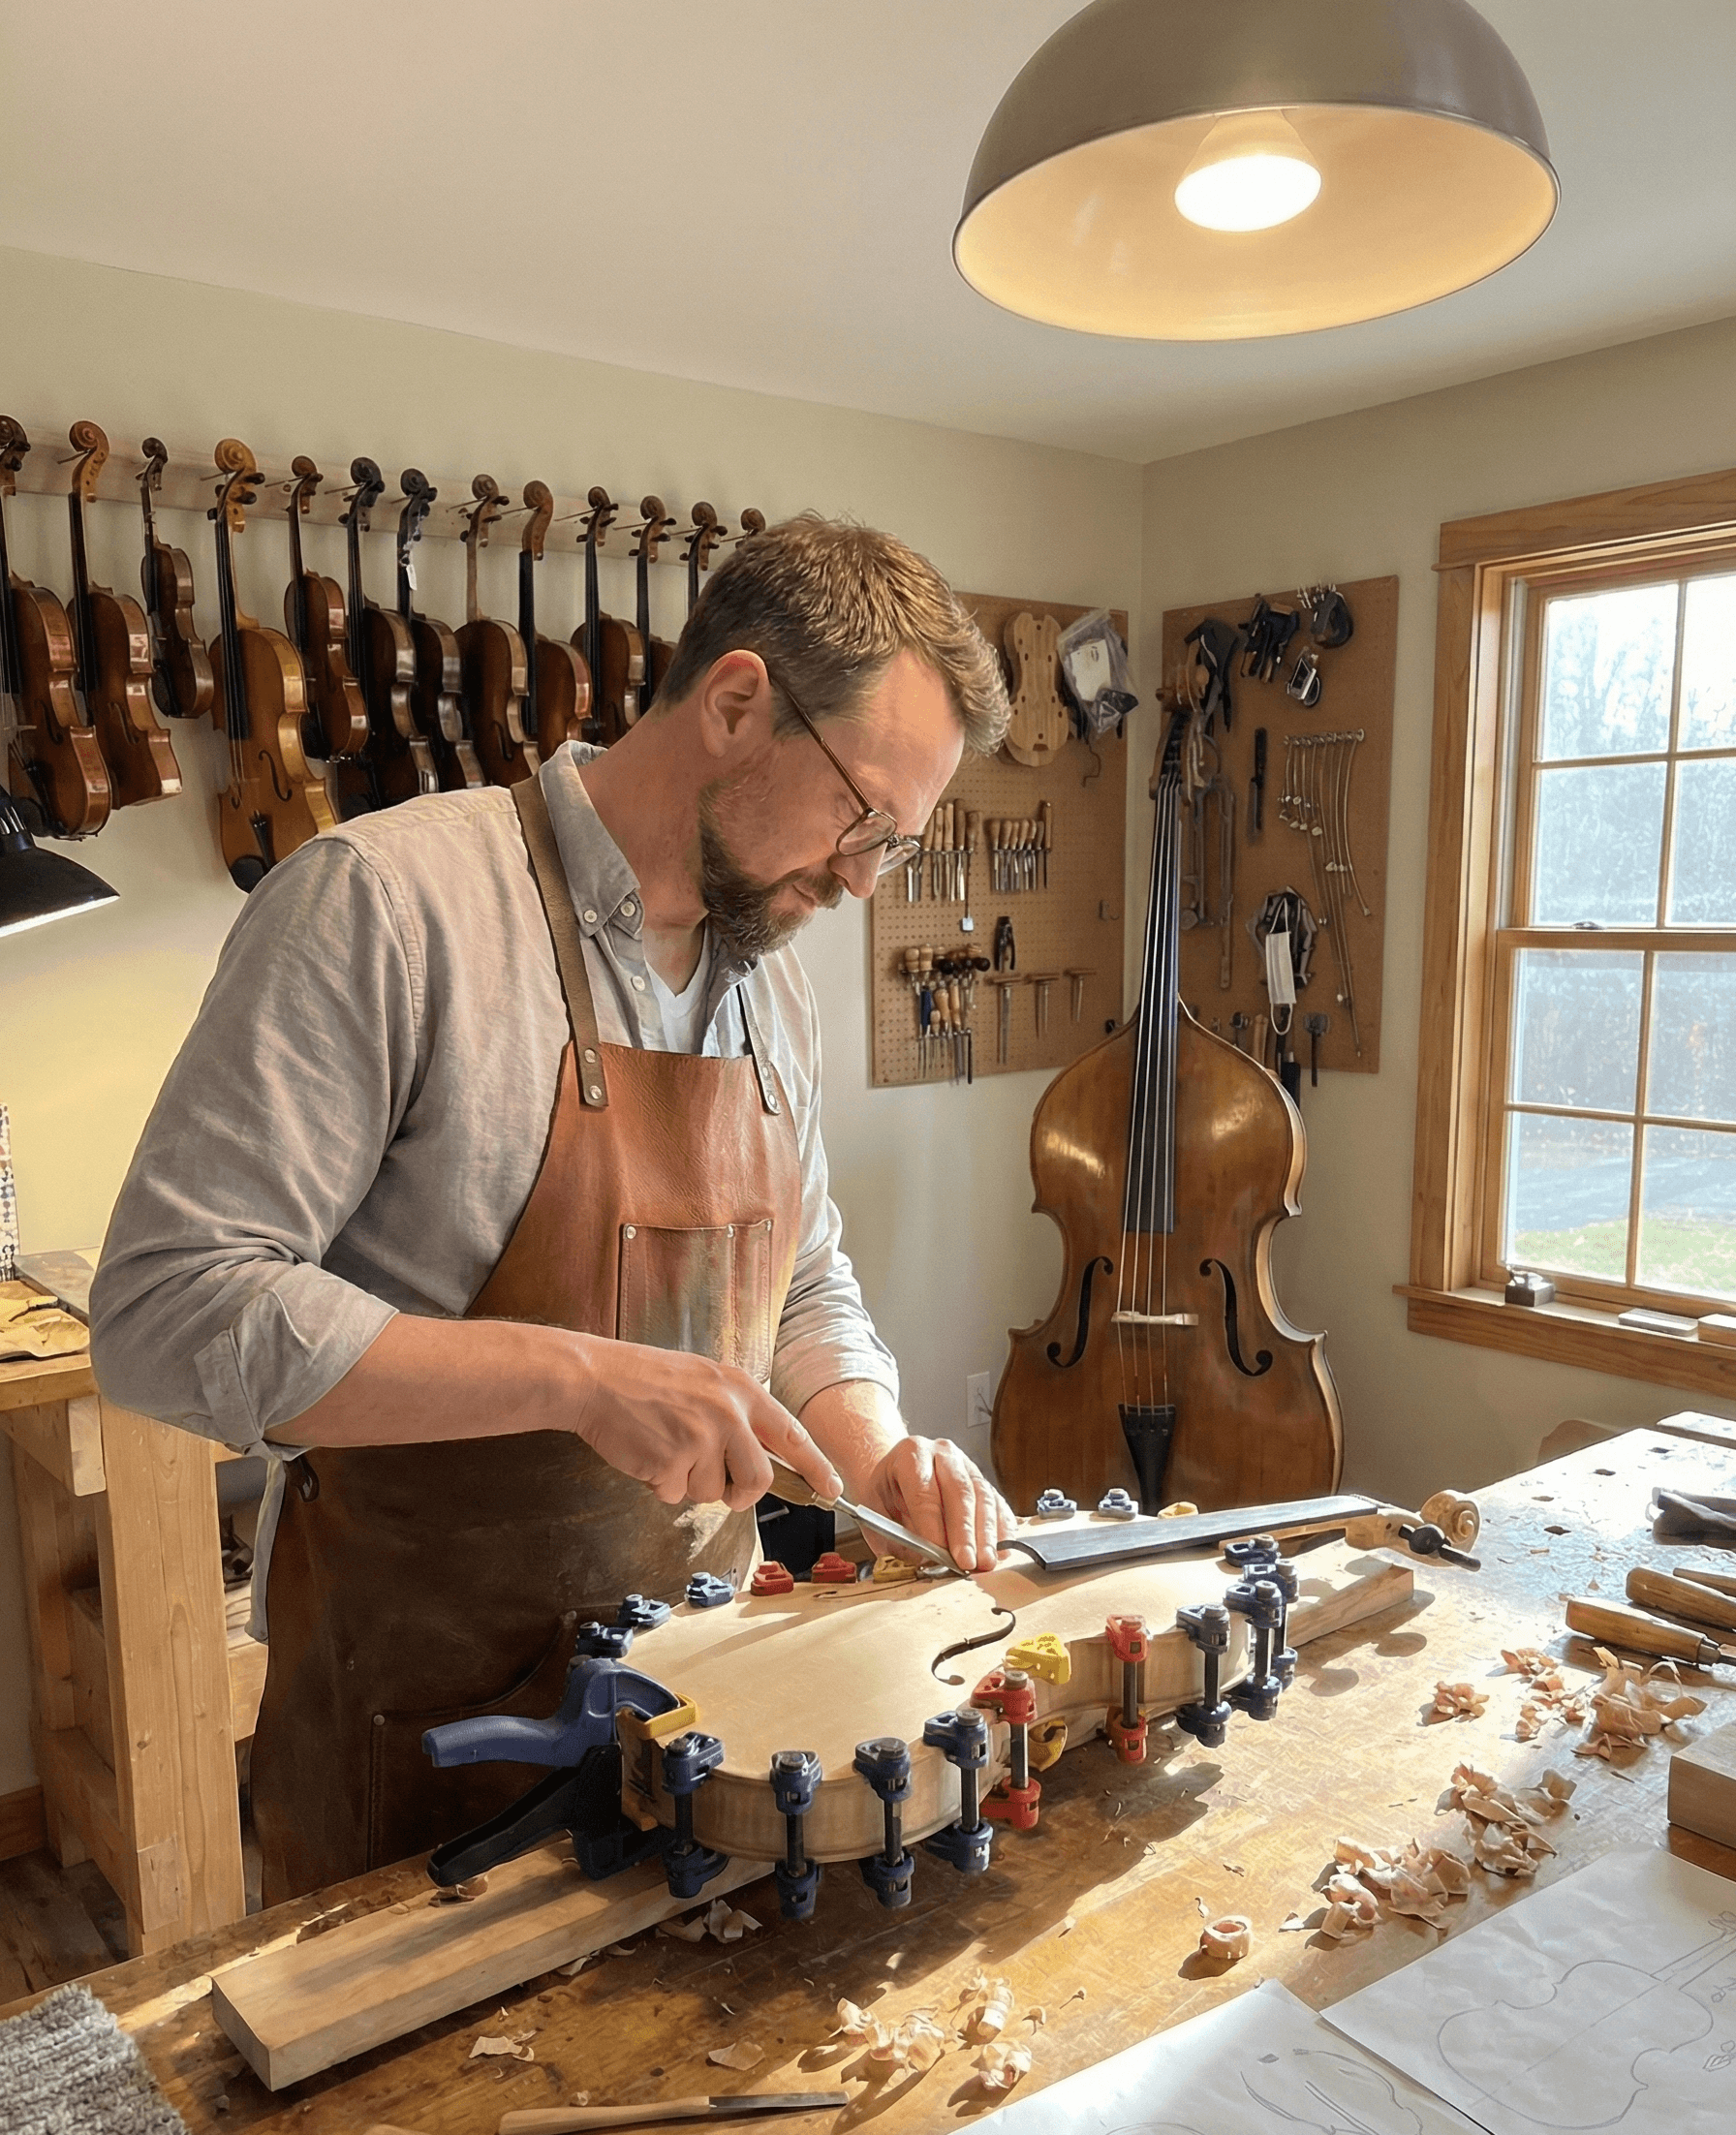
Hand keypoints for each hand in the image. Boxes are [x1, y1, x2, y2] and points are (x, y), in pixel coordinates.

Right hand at [574, 1339, 842, 1511]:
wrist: (596, 1378)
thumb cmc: (647, 1381)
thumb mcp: (706, 1382)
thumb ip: (737, 1415)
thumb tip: (762, 1458)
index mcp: (742, 1390)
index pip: (792, 1435)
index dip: (816, 1467)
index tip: (832, 1490)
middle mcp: (728, 1413)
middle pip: (758, 1479)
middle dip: (741, 1493)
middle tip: (721, 1488)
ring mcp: (701, 1437)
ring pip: (712, 1492)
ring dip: (689, 1484)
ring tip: (666, 1448)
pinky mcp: (672, 1460)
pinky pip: (676, 1494)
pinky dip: (661, 1485)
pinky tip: (647, 1454)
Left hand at [857, 1436, 1015, 1573]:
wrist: (894, 1473)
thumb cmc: (884, 1494)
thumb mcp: (875, 1512)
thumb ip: (894, 1536)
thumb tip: (923, 1560)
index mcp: (910, 1455)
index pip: (924, 1490)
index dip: (932, 1523)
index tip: (938, 1551)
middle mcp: (942, 1453)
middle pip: (959, 1492)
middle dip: (964, 1532)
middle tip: (967, 1562)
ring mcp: (966, 1464)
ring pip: (983, 1497)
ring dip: (986, 1534)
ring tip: (986, 1562)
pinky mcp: (983, 1480)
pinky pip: (997, 1502)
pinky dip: (1001, 1528)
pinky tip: (1002, 1549)